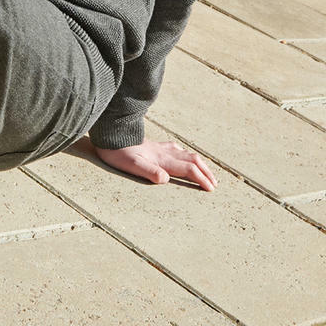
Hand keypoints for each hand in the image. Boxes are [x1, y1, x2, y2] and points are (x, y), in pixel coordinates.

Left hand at [93, 140, 216, 191]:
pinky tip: (184, 155)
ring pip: (187, 154)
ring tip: (206, 171)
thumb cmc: (118, 153)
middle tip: (215, 183)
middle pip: (193, 160)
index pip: (188, 169)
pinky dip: (187, 155)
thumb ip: (149, 172)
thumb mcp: (131, 165)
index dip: (201, 179)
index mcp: (162, 160)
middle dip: (206, 172)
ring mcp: (160, 147)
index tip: (211, 189)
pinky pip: (177, 149)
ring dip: (200, 164)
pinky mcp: (155, 145)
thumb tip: (166, 179)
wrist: (110, 135)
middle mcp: (165, 152)